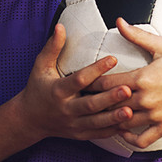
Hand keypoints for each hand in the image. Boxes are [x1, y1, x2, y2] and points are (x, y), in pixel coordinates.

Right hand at [13, 24, 133, 142]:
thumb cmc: (37, 88)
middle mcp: (66, 109)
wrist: (30, 118)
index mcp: (58, 91)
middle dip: (109, 98)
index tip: (112, 59)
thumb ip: (53, 47)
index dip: (96, 69)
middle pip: (90, 104)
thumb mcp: (41, 66)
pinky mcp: (79, 134)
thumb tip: (60, 27)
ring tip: (131, 111)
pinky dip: (112, 130)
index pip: (79, 79)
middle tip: (128, 89)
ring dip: (114, 117)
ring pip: (96, 122)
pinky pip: (98, 133)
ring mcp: (73, 124)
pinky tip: (127, 126)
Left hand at [88, 18, 161, 149]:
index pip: (105, 83)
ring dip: (108, 120)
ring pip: (122, 122)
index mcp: (141, 78)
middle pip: (109, 104)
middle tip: (81, 101)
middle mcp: (145, 99)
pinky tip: (122, 129)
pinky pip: (141, 140)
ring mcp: (155, 116)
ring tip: (97, 115)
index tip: (81, 82)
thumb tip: (119, 20)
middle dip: (94, 102)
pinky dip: (128, 138)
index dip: (90, 83)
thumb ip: (137, 35)